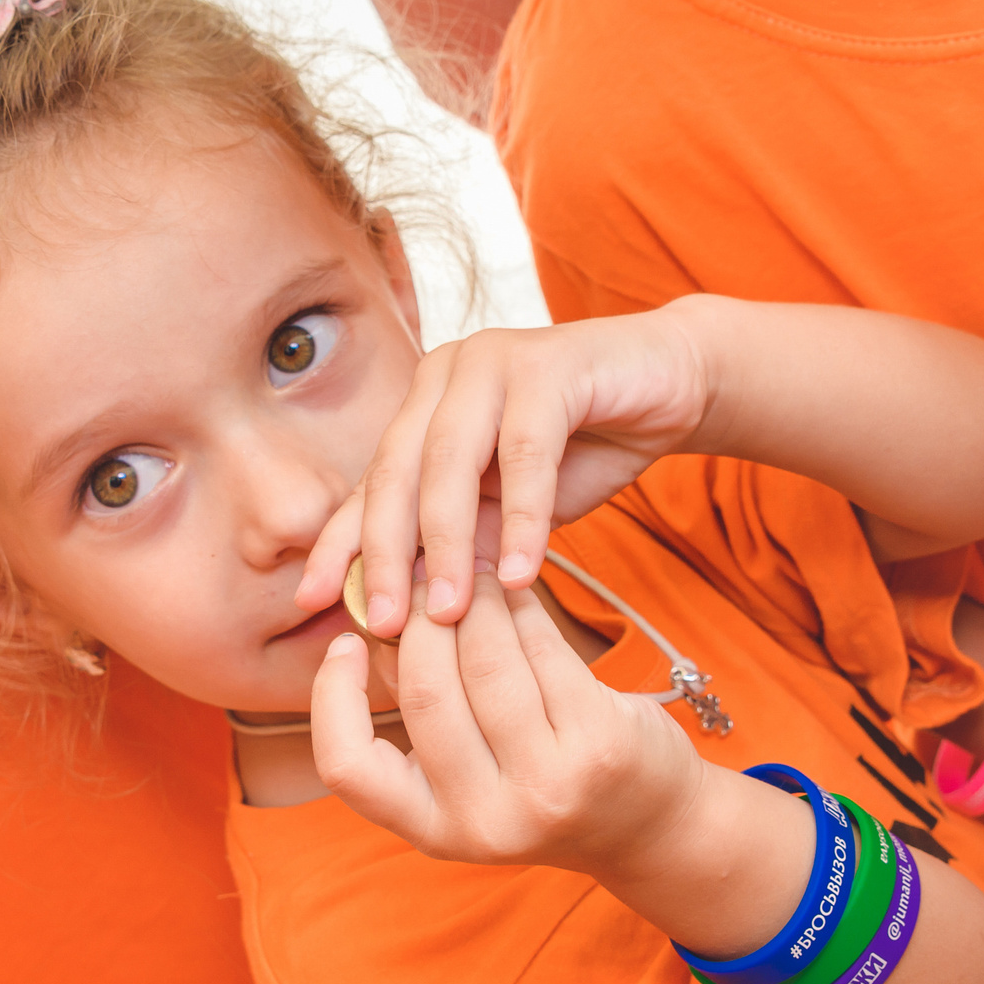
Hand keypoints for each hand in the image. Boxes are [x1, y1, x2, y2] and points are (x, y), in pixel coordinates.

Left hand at [302, 310, 709, 641]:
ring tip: (450, 611)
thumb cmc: (585, 448)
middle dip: (384, 552)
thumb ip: (463, 540)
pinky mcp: (548, 363)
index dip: (339, 543)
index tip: (312, 602)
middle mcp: (444, 376)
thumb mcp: (510, 507)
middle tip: (386, 623)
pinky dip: (522, 518)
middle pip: (397, 471)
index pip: (371, 483)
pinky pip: (525, 449)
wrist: (671, 384)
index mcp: (423, 407)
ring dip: (446, 542)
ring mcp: (491, 360)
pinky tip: (520, 573)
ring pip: (450, 460)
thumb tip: (409, 607)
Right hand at [312, 573, 705, 877]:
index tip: (347, 641)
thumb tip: (375, 615)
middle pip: (426, 689)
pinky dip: (522, 608)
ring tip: (471, 573)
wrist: (648, 825)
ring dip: (475, 600)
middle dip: (420, 619)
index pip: (349, 767)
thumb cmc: (541, 784)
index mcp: (435, 830)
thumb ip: (421, 711)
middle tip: (422, 579)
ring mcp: (546, 785)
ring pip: (487, 660)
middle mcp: (486, 819)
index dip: (333, 696)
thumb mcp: (469, 775)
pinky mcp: (599, 744)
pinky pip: (542, 651)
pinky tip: (515, 589)